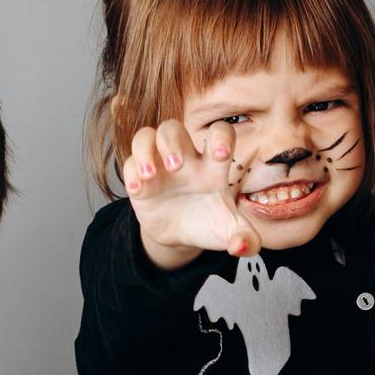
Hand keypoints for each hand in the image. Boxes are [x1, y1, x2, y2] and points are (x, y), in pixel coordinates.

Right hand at [121, 120, 255, 270]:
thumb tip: (241, 247)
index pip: (219, 133)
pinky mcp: (140, 179)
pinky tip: (138, 190)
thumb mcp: (229, 233)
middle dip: (171, 142)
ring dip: (145, 151)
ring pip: (146, 137)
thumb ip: (245, 239)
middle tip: (176, 166)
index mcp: (212, 166)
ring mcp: (159, 166)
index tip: (221, 154)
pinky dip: (130, 174)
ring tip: (150, 174)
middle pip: (172, 128)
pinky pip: (129, 164)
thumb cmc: (209, 223)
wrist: (181, 236)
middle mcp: (184, 159)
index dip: (220, 137)